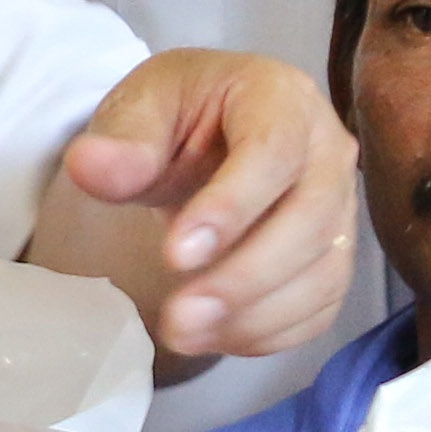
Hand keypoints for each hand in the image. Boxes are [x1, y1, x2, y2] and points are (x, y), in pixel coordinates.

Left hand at [53, 49, 355, 356]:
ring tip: (183, 333)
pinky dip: (270, 332)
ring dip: (255, 314)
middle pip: (311, 219)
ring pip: (324, 270)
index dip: (232, 206)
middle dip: (245, 277)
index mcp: (280, 96)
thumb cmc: (177, 117)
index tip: (175, 256)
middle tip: (178, 317)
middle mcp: (327, 149)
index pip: (273, 150)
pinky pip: (320, 305)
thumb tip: (90, 165)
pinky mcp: (333, 255)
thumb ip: (121, 139)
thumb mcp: (139, 109)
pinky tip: (214, 335)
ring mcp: (340, 206)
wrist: (205, 140)